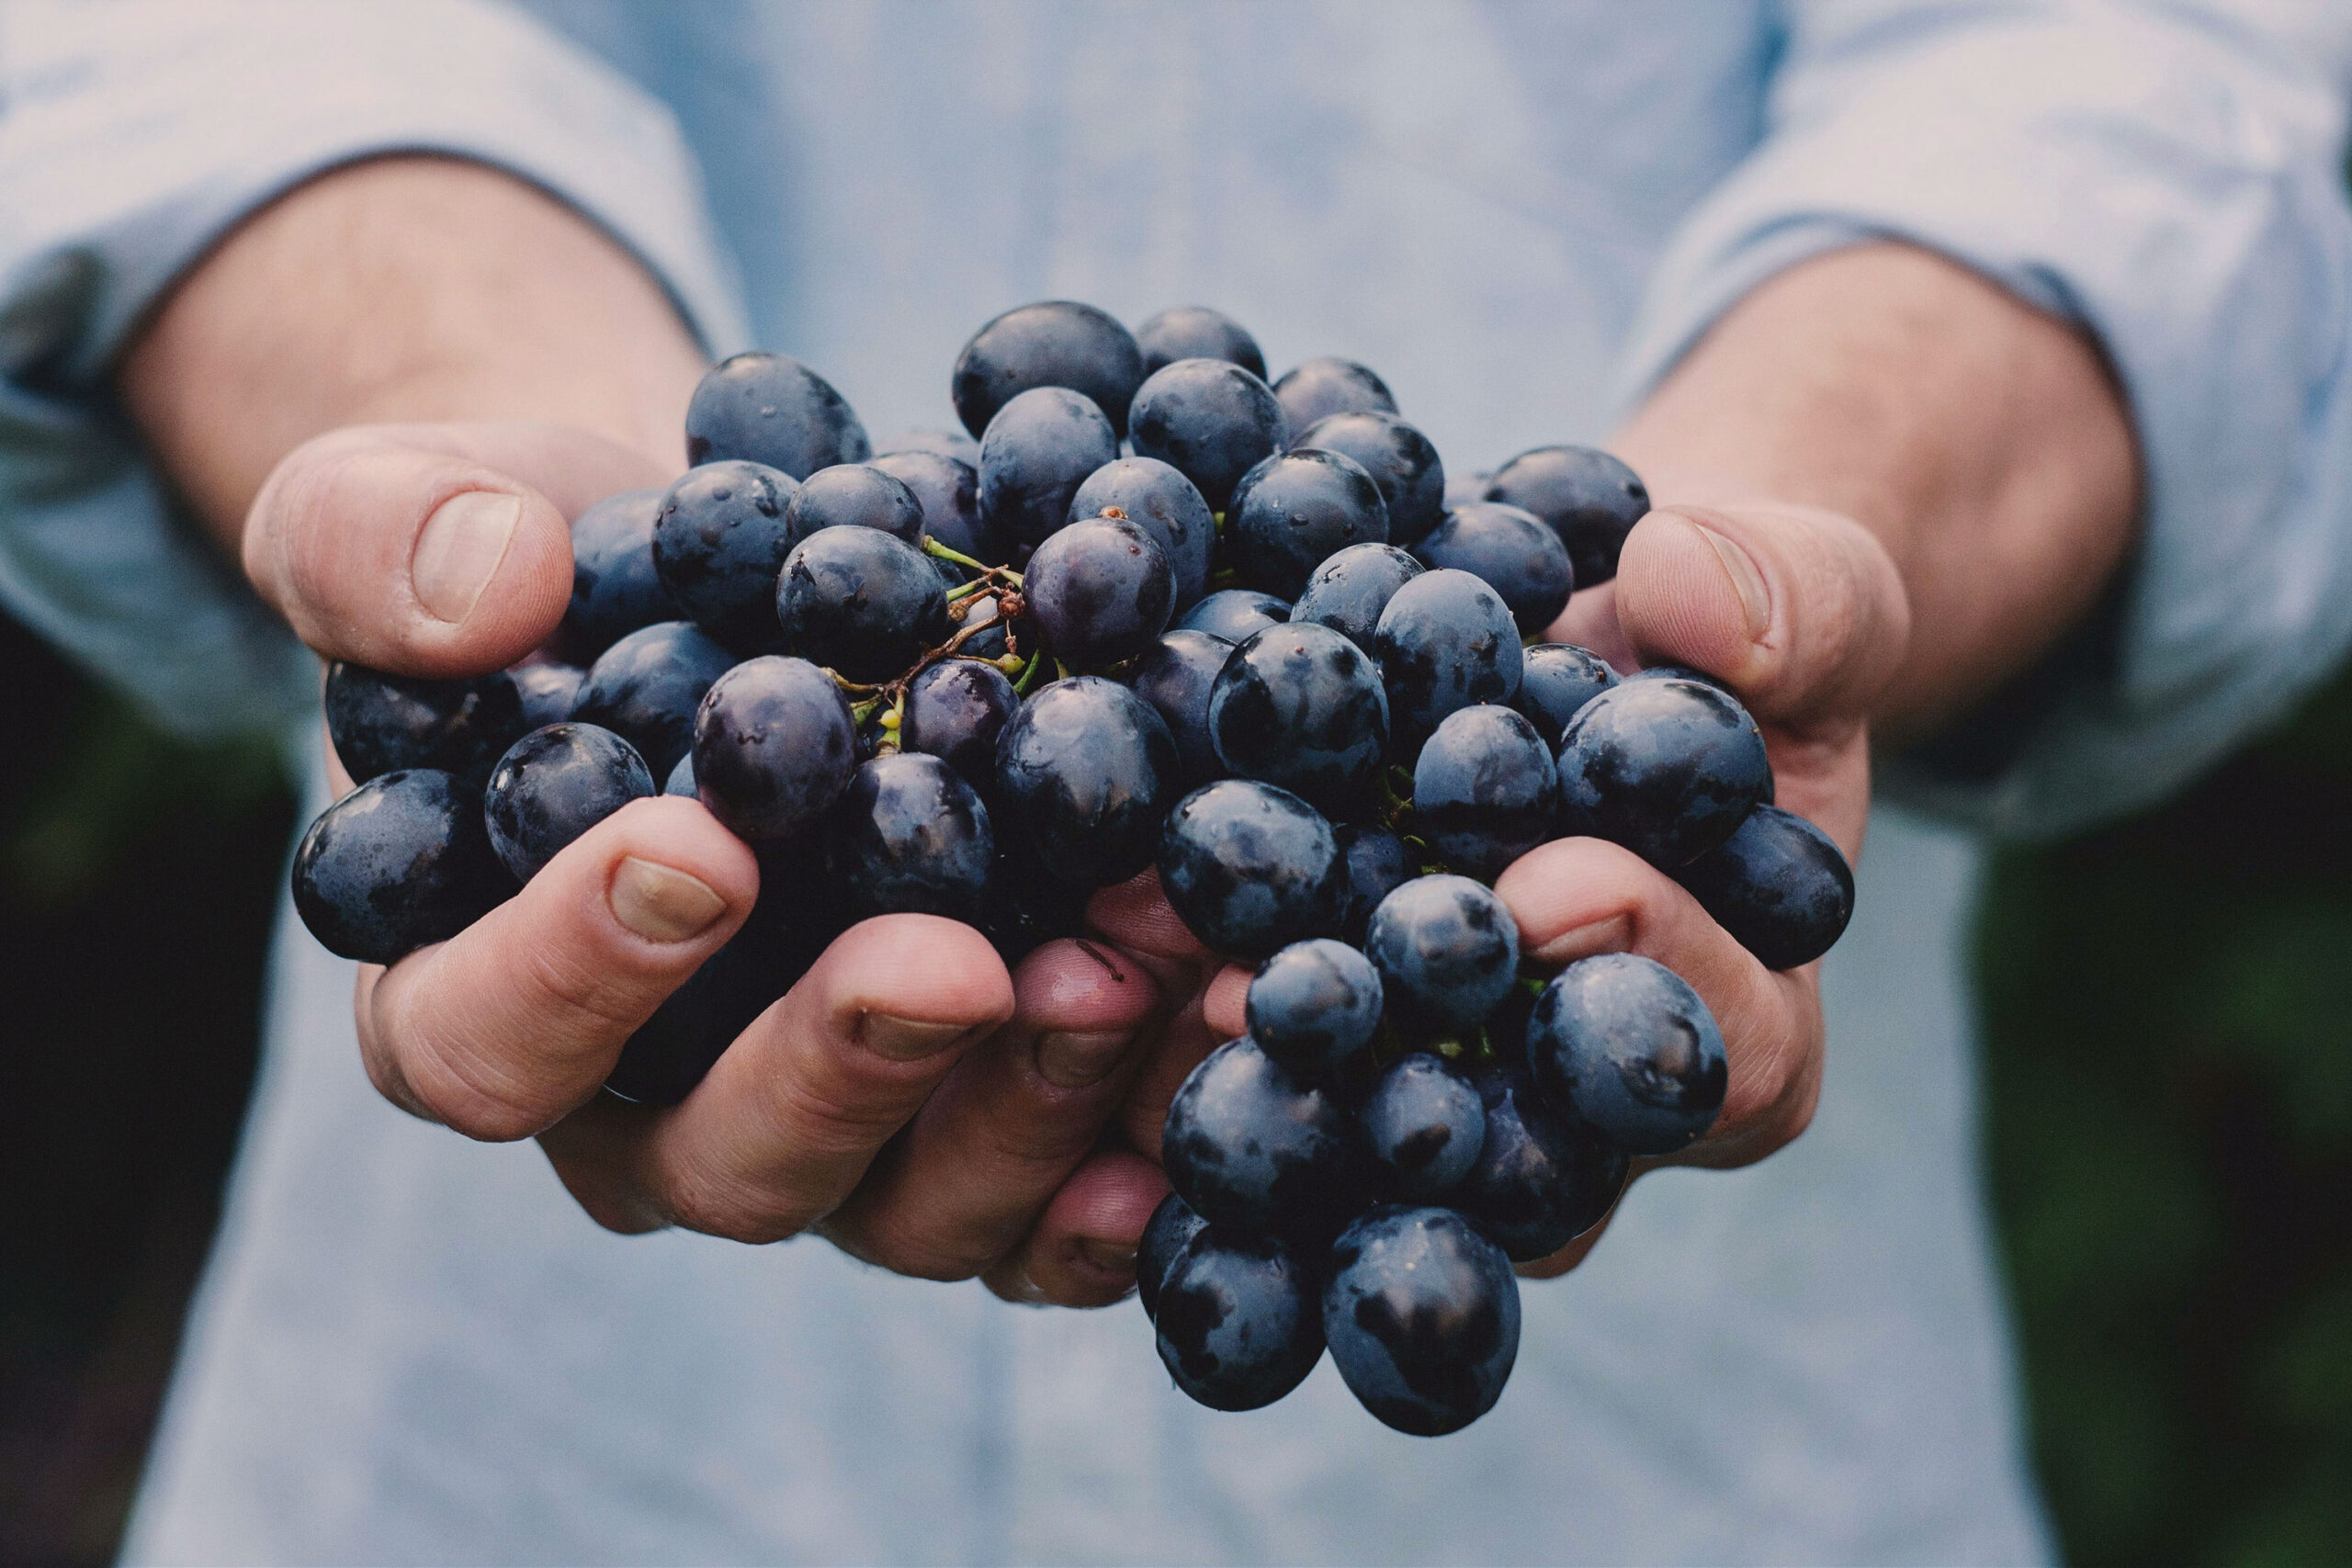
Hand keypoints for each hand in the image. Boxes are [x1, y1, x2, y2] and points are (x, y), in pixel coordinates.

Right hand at [247, 419, 1175, 1300]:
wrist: (728, 582)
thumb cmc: (543, 565)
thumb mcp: (407, 506)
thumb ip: (381, 542)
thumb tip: (486, 590)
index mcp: (479, 997)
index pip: (483, 1044)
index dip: (572, 975)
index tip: (695, 849)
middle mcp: (654, 1110)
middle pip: (728, 1162)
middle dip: (847, 1066)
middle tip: (955, 962)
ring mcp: (837, 1134)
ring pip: (918, 1200)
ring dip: (1037, 1100)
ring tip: (1141, 966)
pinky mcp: (981, 1118)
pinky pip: (1060, 1194)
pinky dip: (1148, 1140)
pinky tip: (1230, 1051)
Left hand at [1036, 493, 1909, 1284]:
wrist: (1597, 646)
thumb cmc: (1726, 639)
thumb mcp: (1804, 595)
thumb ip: (1792, 601)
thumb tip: (1686, 589)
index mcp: (1739, 1029)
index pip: (1722, 1058)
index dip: (1647, 976)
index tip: (1551, 883)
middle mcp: (1578, 1112)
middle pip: (1508, 1151)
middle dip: (1397, 1065)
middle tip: (1280, 989)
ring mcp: (1438, 1093)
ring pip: (1353, 1136)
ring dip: (1241, 1061)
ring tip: (1139, 966)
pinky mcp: (1317, 1043)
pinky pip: (1247, 1063)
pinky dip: (1161, 1007)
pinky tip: (1067, 943)